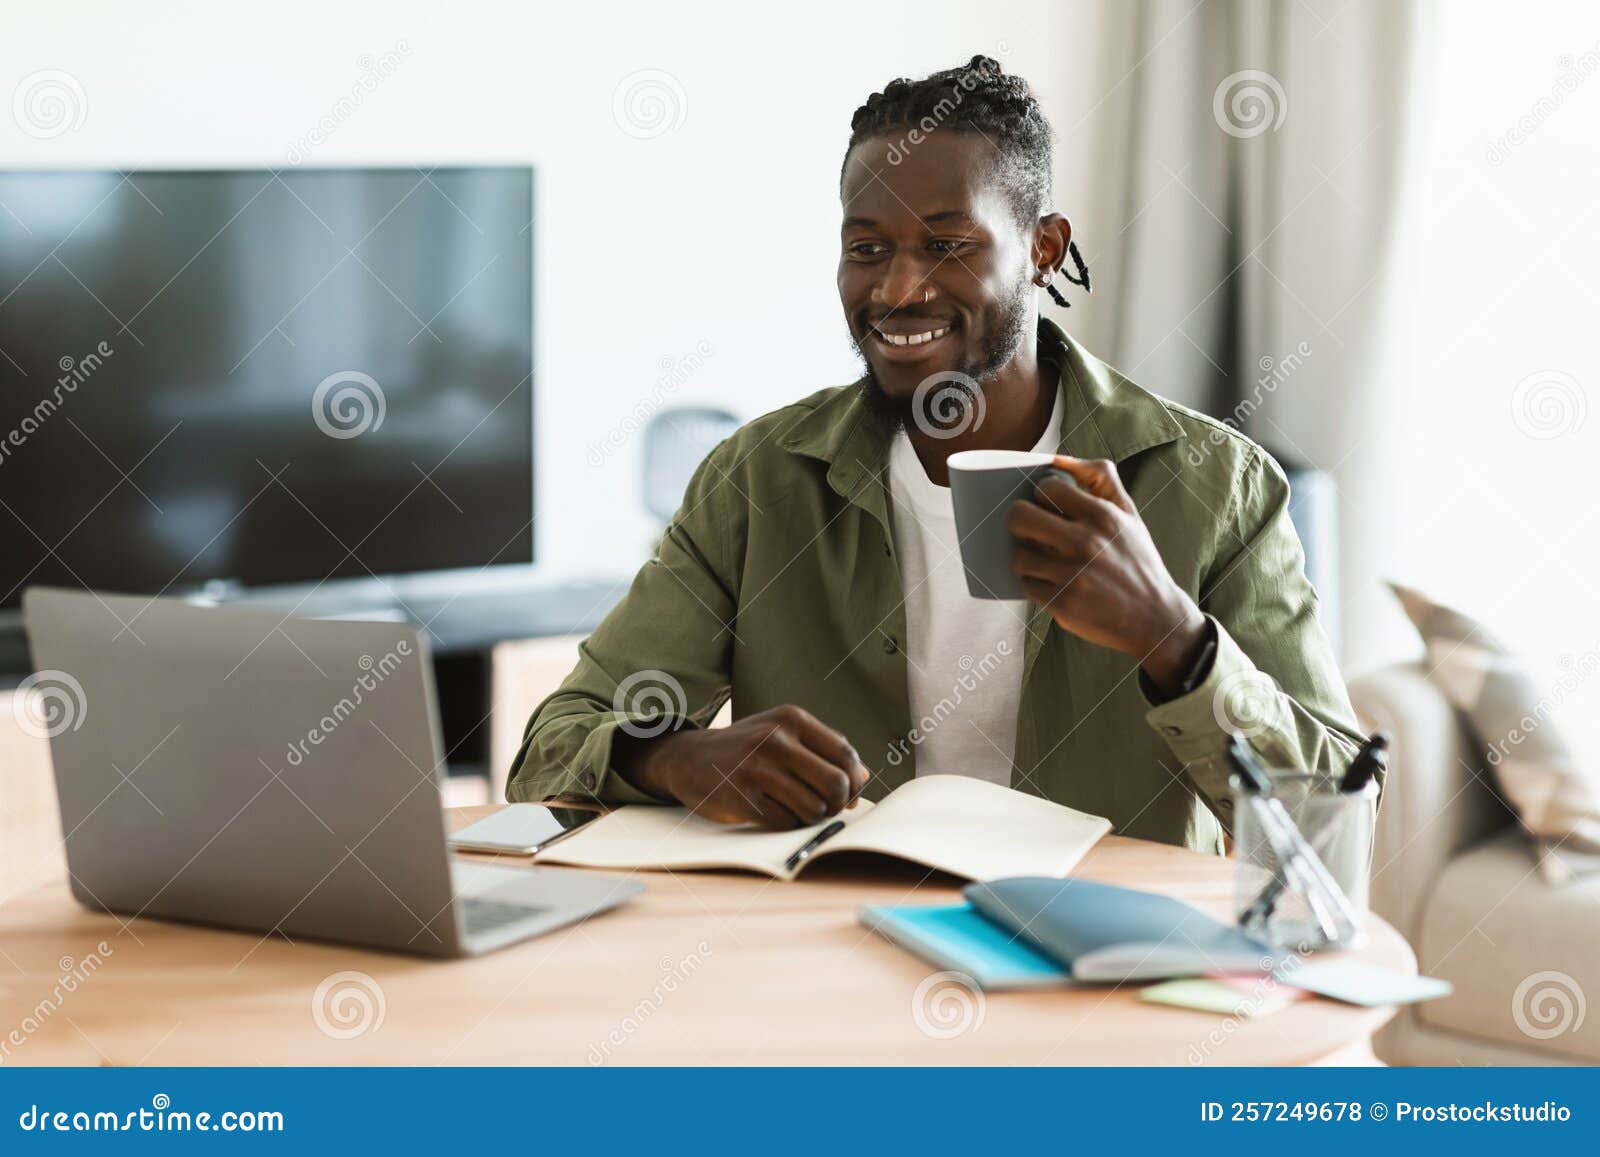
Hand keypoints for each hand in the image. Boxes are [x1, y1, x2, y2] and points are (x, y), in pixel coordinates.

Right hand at [613, 705, 869, 829]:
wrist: (689, 758)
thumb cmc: (747, 749)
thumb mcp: (783, 735)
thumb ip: (823, 751)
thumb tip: (863, 779)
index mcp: (792, 720)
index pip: (845, 753)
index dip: (854, 780)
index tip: (846, 794)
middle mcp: (776, 739)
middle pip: (836, 784)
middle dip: (837, 804)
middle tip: (825, 808)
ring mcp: (758, 769)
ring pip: (814, 808)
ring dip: (812, 818)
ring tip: (797, 811)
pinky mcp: (742, 797)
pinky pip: (786, 823)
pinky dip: (788, 826)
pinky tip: (775, 814)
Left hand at [1004, 455, 1209, 695]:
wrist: (1154, 618)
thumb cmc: (1137, 560)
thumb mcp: (1130, 514)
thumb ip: (1100, 478)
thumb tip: (1057, 458)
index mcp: (1103, 516)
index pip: (1046, 488)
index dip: (1040, 495)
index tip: (1046, 506)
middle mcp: (1086, 543)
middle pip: (1019, 516)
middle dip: (1018, 520)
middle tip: (1029, 528)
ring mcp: (1072, 575)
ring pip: (1018, 555)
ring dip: (1024, 556)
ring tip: (1040, 559)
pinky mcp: (1062, 604)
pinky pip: (1027, 585)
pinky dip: (1034, 583)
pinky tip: (1050, 582)